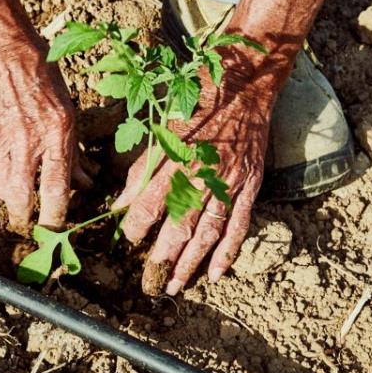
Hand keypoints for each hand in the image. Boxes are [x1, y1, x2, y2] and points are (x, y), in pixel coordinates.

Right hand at [0, 39, 85, 233]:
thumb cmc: (41, 76)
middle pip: (19, 202)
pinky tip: (3, 144)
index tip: (57, 229)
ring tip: (19, 188)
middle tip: (30, 221)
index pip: (56, 192)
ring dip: (12, 194)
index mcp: (54, 136)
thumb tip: (85, 181)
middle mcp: (24, 144)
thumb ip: (73, 151)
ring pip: (1, 188)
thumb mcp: (68, 111)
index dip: (56, 217)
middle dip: (25, 219)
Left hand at [114, 54, 278, 294]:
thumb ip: (142, 168)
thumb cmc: (198, 102)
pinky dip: (228, 252)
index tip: (127, 240)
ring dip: (190, 263)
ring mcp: (229, 183)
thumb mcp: (162, 128)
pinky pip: (239, 226)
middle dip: (161, 258)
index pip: (150, 203)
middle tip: (148, 282)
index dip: (136, 226)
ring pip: (207, 232)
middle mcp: (202, 175)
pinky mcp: (249, 186)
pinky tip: (216, 274)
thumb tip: (121, 202)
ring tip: (175, 286)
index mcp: (176, 158)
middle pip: (179, 226)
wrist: (245, 86)